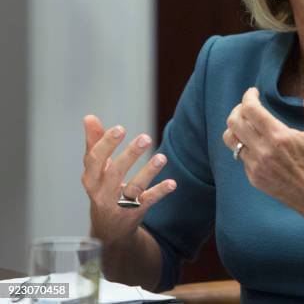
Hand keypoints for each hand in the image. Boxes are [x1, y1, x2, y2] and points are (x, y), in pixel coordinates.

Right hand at [81, 115, 175, 245]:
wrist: (108, 228)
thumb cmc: (102, 189)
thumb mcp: (95, 169)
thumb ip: (94, 143)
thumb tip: (89, 117)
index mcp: (91, 178)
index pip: (95, 159)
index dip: (106, 144)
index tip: (120, 129)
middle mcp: (102, 192)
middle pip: (115, 172)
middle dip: (130, 154)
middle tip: (146, 137)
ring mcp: (118, 204)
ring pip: (134, 187)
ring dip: (149, 172)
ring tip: (162, 157)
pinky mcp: (134, 213)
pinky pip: (148, 201)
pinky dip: (160, 192)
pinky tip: (173, 183)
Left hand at [223, 83, 303, 219]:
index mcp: (278, 136)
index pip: (250, 109)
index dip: (248, 96)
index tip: (253, 92)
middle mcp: (262, 151)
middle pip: (234, 122)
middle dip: (239, 109)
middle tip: (249, 106)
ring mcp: (256, 166)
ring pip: (231, 140)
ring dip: (236, 127)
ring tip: (247, 123)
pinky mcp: (254, 178)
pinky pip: (240, 156)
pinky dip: (244, 145)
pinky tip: (258, 144)